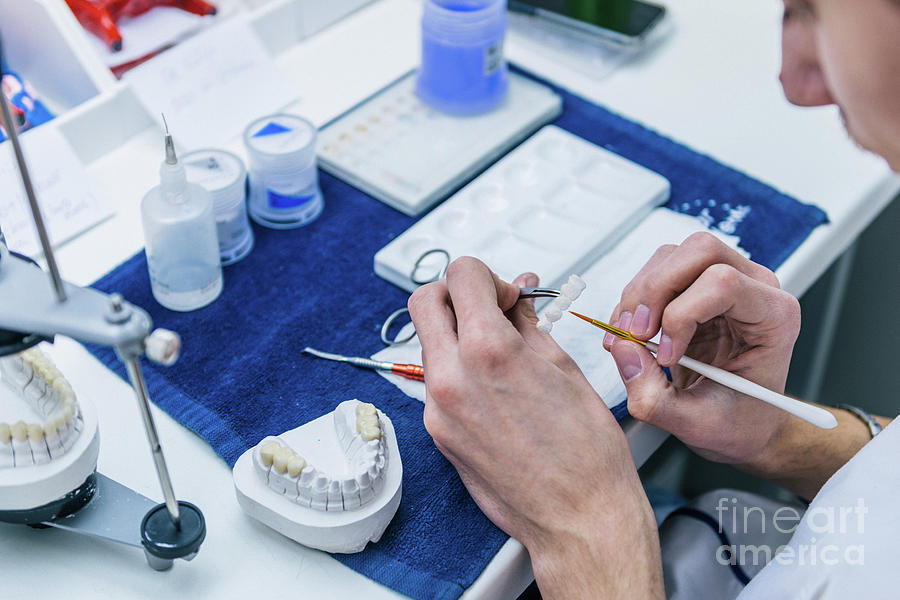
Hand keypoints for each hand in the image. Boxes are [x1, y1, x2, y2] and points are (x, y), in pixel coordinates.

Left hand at [409, 257, 661, 598]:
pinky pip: (435, 381)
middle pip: (425, 301)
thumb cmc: (586, 454)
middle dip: (456, 294)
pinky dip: (457, 369)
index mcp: (489, 352)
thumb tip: (515, 298)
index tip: (505, 292)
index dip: (487, 275)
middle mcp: (452, 378)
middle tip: (489, 308)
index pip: (461, 274)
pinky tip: (493, 384)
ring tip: (499, 351)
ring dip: (455, 333)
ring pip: (428, 342)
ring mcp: (438, 408)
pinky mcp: (437, 433)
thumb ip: (527, 324)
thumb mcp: (564, 368)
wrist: (579, 517)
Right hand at [605, 232, 801, 469]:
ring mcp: (725, 279)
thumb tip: (622, 349)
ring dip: (639, 296)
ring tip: (630, 340)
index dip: (682, 315)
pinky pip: (655, 272)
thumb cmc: (737, 422)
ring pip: (671, 256)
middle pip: (699, 251)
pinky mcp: (695, 285)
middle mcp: (755, 287)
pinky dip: (632, 302)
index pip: (724, 282)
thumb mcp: (697, 425)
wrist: (742, 421)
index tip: (667, 357)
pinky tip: (630, 336)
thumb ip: (654, 397)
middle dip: (655, 291)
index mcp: (775, 318)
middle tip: (635, 336)